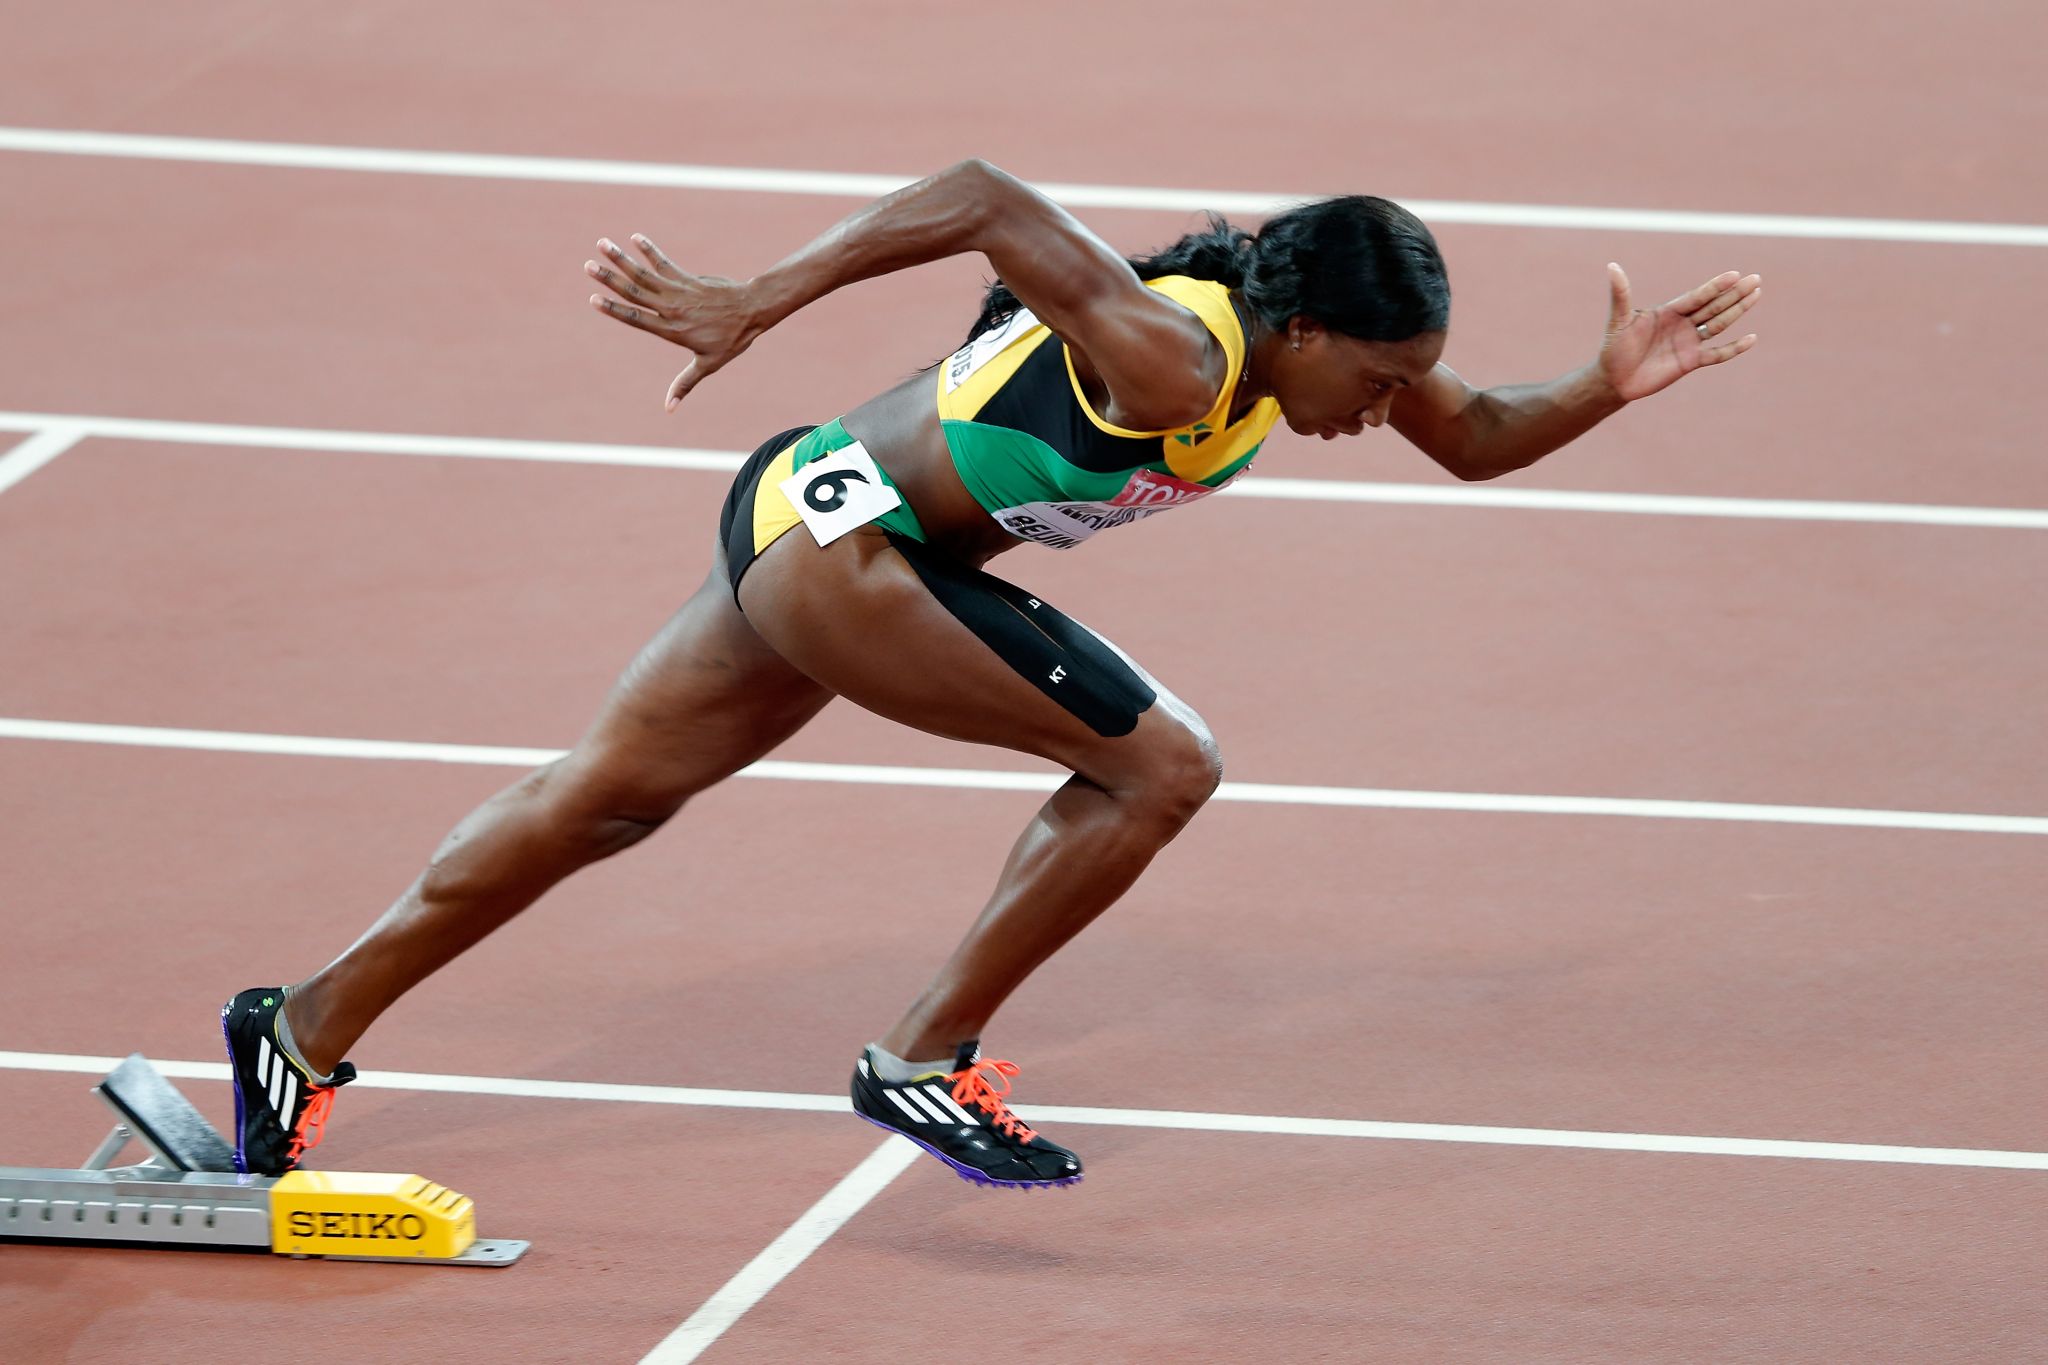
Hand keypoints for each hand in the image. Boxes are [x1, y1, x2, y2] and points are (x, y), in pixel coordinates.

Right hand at [586, 235, 761, 409]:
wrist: (752, 312)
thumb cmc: (731, 340)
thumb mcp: (708, 365)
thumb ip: (685, 383)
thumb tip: (669, 408)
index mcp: (671, 331)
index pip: (636, 319)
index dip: (614, 309)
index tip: (594, 299)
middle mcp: (671, 309)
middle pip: (635, 292)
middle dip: (610, 279)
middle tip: (587, 266)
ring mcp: (679, 292)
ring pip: (645, 274)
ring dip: (622, 259)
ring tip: (602, 244)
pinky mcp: (688, 279)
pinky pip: (664, 263)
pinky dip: (650, 251)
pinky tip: (635, 238)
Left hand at [1598, 264, 1761, 403]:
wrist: (1614, 379)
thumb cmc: (1614, 348)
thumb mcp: (1618, 320)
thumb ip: (1620, 294)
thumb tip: (1612, 266)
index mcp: (1668, 311)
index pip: (1697, 296)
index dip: (1715, 286)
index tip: (1734, 274)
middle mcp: (1682, 324)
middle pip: (1713, 306)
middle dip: (1734, 293)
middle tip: (1755, 278)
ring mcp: (1688, 342)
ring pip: (1718, 324)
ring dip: (1737, 311)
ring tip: (1756, 294)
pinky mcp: (1690, 362)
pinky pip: (1717, 354)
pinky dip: (1734, 348)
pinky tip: (1751, 338)